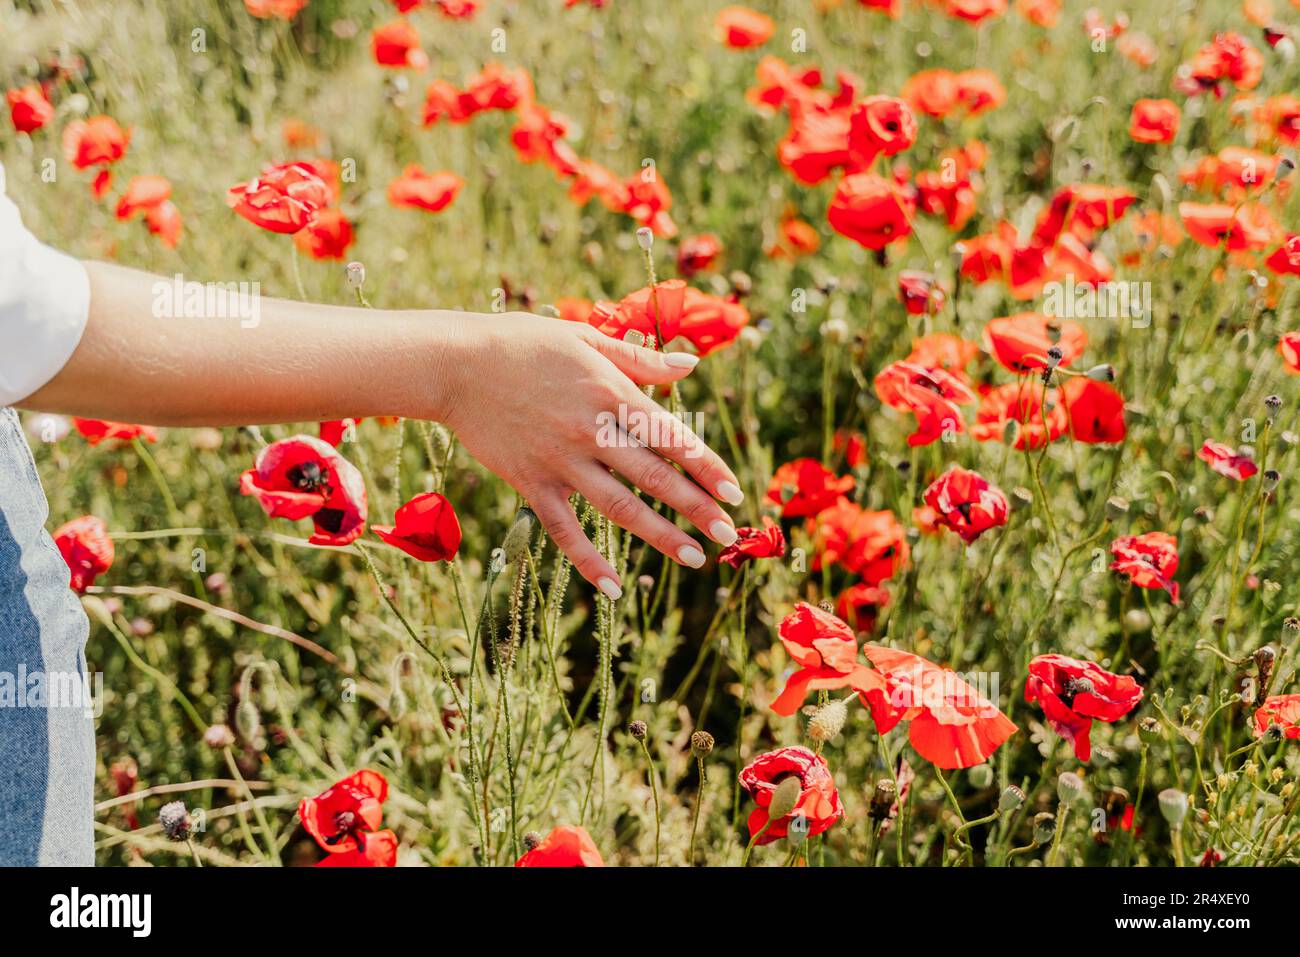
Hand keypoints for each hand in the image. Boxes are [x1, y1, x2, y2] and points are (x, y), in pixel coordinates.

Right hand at [435, 311, 743, 596]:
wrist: (456, 365)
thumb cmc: (523, 345)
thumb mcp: (585, 339)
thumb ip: (640, 358)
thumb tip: (692, 366)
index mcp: (611, 393)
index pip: (671, 437)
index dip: (706, 467)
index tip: (734, 493)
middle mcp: (591, 431)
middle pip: (654, 477)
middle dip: (696, 508)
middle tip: (726, 535)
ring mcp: (560, 461)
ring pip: (619, 507)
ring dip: (659, 535)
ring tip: (693, 558)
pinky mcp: (530, 482)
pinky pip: (564, 530)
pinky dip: (589, 560)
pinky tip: (614, 587)